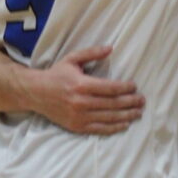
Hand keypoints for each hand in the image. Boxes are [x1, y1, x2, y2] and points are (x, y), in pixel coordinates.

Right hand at [29, 46, 145, 135]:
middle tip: (142, 100)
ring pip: (109, 117)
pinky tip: (124, 124)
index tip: (135, 86)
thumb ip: (91, 53)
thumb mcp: (72, 59)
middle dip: (130, 102)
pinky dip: (114, 127)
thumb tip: (110, 48)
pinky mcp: (77, 126)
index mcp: (82, 85)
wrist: (35, 93)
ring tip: (138, 113)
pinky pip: (100, 129)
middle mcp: (81, 102)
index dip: (126, 88)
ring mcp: (79, 116)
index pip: (110, 88)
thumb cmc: (56, 74)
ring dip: (126, 116)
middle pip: (113, 104)